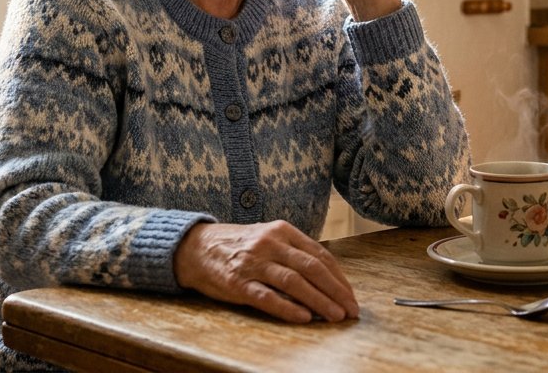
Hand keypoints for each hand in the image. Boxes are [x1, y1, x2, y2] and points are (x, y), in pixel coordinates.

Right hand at [173, 221, 359, 322]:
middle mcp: (270, 244)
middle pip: (312, 268)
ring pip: (294, 283)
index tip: (351, 296)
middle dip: (336, 291)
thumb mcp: (269, 238)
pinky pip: (267, 297)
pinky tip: (304, 318)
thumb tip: (328, 279)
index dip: (339, 278)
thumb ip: (295, 253)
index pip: (320, 255)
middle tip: (351, 310)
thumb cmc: (240, 245)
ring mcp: (253, 263)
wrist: (196, 247)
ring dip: (319, 302)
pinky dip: (287, 308)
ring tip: (335, 316)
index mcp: (282, 231)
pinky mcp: (238, 283)